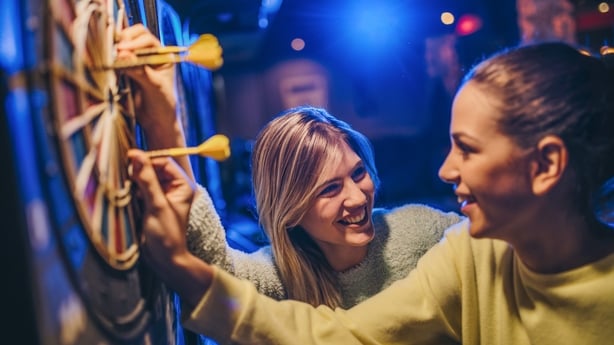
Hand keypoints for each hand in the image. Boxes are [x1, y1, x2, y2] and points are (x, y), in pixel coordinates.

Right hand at [116, 24, 176, 129]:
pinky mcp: (122, 70)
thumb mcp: (155, 86)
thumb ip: (140, 70)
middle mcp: (148, 55)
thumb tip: (122, 54)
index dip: (134, 42)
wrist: (155, 121)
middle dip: (123, 41)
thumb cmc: (162, 104)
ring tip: (109, 57)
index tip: (123, 50)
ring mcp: (134, 61)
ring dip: (114, 49)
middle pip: (132, 37)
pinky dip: (109, 60)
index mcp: (161, 55)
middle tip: (115, 51)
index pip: (146, 39)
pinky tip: (106, 65)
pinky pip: (114, 60)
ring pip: (121, 46)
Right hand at [128, 149, 193, 266]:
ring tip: (126, 190)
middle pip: (153, 169)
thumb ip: (147, 180)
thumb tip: (136, 155)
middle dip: (139, 172)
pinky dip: (132, 191)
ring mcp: (161, 195)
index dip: (148, 160)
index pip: (164, 162)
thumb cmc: (166, 235)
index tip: (129, 160)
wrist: (164, 259)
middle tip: (126, 178)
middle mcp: (173, 188)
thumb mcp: (156, 205)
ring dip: (134, 182)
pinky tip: (127, 198)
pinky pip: (139, 190)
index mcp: (182, 185)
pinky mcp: (150, 203)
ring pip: (144, 179)